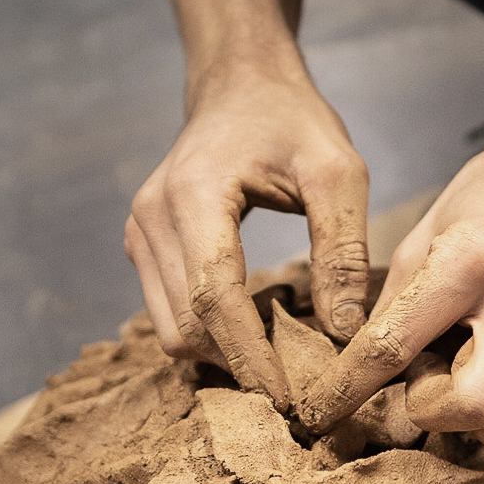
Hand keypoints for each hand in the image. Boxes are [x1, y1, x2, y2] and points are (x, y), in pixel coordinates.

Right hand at [125, 59, 370, 408]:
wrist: (239, 84)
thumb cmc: (292, 121)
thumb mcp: (339, 172)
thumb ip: (343, 250)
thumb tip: (345, 332)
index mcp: (194, 195)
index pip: (215, 298)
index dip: (250, 356)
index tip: (289, 399)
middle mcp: (151, 218)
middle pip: (186, 326)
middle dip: (238, 366)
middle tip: (296, 393)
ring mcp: (138, 234)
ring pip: (170, 330)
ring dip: (221, 355)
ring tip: (278, 362)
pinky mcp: (140, 247)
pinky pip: (167, 313)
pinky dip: (208, 334)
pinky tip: (253, 330)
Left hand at [300, 129, 483, 442]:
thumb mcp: (422, 235)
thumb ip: (391, 306)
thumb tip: (356, 373)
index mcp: (465, 261)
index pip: (393, 345)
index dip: (347, 389)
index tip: (319, 413)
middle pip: (480, 401)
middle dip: (438, 414)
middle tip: (427, 392)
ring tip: (481, 396)